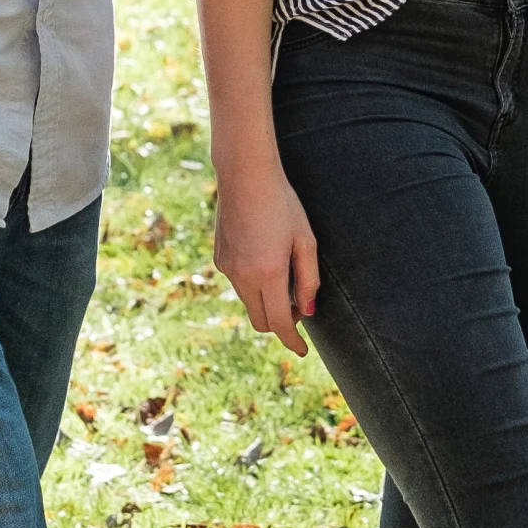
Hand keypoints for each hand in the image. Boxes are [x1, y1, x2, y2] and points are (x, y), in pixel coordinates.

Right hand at [213, 157, 319, 355]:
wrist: (245, 176)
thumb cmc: (283, 205)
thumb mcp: (305, 241)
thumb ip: (308, 280)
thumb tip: (307, 312)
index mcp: (268, 274)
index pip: (279, 323)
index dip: (292, 341)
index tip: (303, 351)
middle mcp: (243, 276)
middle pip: (261, 321)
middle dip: (280, 323)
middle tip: (298, 305)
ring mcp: (227, 268)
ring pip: (248, 302)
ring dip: (266, 301)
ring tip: (282, 272)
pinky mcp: (219, 258)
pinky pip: (238, 283)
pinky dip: (253, 284)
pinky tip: (263, 255)